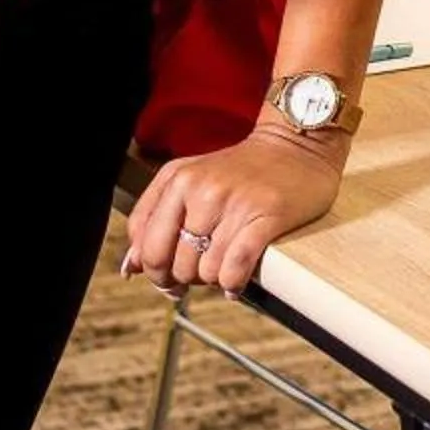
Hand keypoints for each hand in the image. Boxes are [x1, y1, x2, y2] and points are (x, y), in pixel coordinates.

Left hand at [123, 124, 346, 299]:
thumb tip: (131, 268)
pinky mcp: (266, 217)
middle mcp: (202, 189)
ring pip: (205, 271)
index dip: (153, 270)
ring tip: (226, 266)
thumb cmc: (244, 168)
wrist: (298, 145)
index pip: (145, 243)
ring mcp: (235, 202)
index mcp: (178, 178)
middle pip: (174, 263)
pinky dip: (233, 284)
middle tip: (199, 275)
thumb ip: (155, 218)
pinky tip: (237, 282)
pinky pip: (234, 269)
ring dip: (214, 279)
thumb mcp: (190, 180)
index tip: (167, 276)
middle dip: (183, 279)